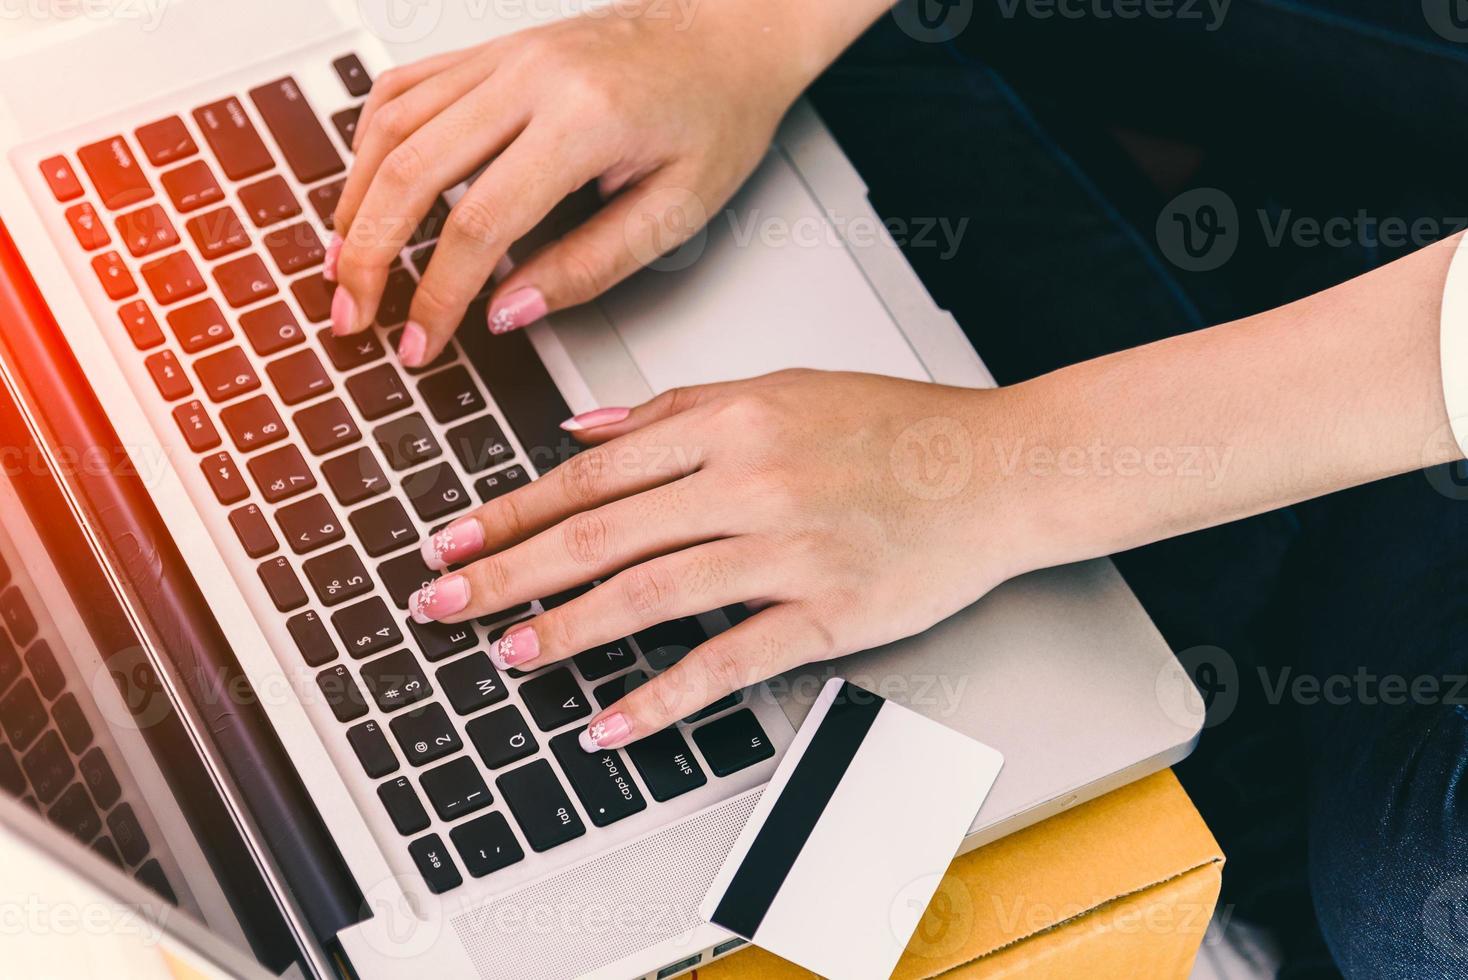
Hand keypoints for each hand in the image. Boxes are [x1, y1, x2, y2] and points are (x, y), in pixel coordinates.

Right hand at [327, 0, 819, 366]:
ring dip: (355, 203)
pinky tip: (365, 192)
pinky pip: (404, 90)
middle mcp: (530, 76)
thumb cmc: (715, 114)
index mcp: (584, 120)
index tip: (421, 342)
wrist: (727, 33)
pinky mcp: (490, 51)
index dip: (437, 296)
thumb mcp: (675, 211)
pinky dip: (370, 146)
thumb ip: (588, 266)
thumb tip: (506, 312)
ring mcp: (502, 55)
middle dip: (369, 256)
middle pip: (412, 171)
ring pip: (391, 127)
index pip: (479, 223)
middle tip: (353, 316)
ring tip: (343, 266)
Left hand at [406, 369, 1043, 750]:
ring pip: (651, 592)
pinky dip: (662, 694)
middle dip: (507, 569)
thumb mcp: (783, 387)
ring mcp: (790, 547)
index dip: (513, 509)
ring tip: (509, 654)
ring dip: (567, 628)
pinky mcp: (829, 610)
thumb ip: (677, 408)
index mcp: (733, 419)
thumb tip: (581, 432)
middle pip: (601, 531)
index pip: (594, 472)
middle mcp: (752, 478)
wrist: (1000, 469)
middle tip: (441, 599)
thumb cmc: (899, 428)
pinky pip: (729, 659)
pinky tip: (612, 719)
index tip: (455, 535)